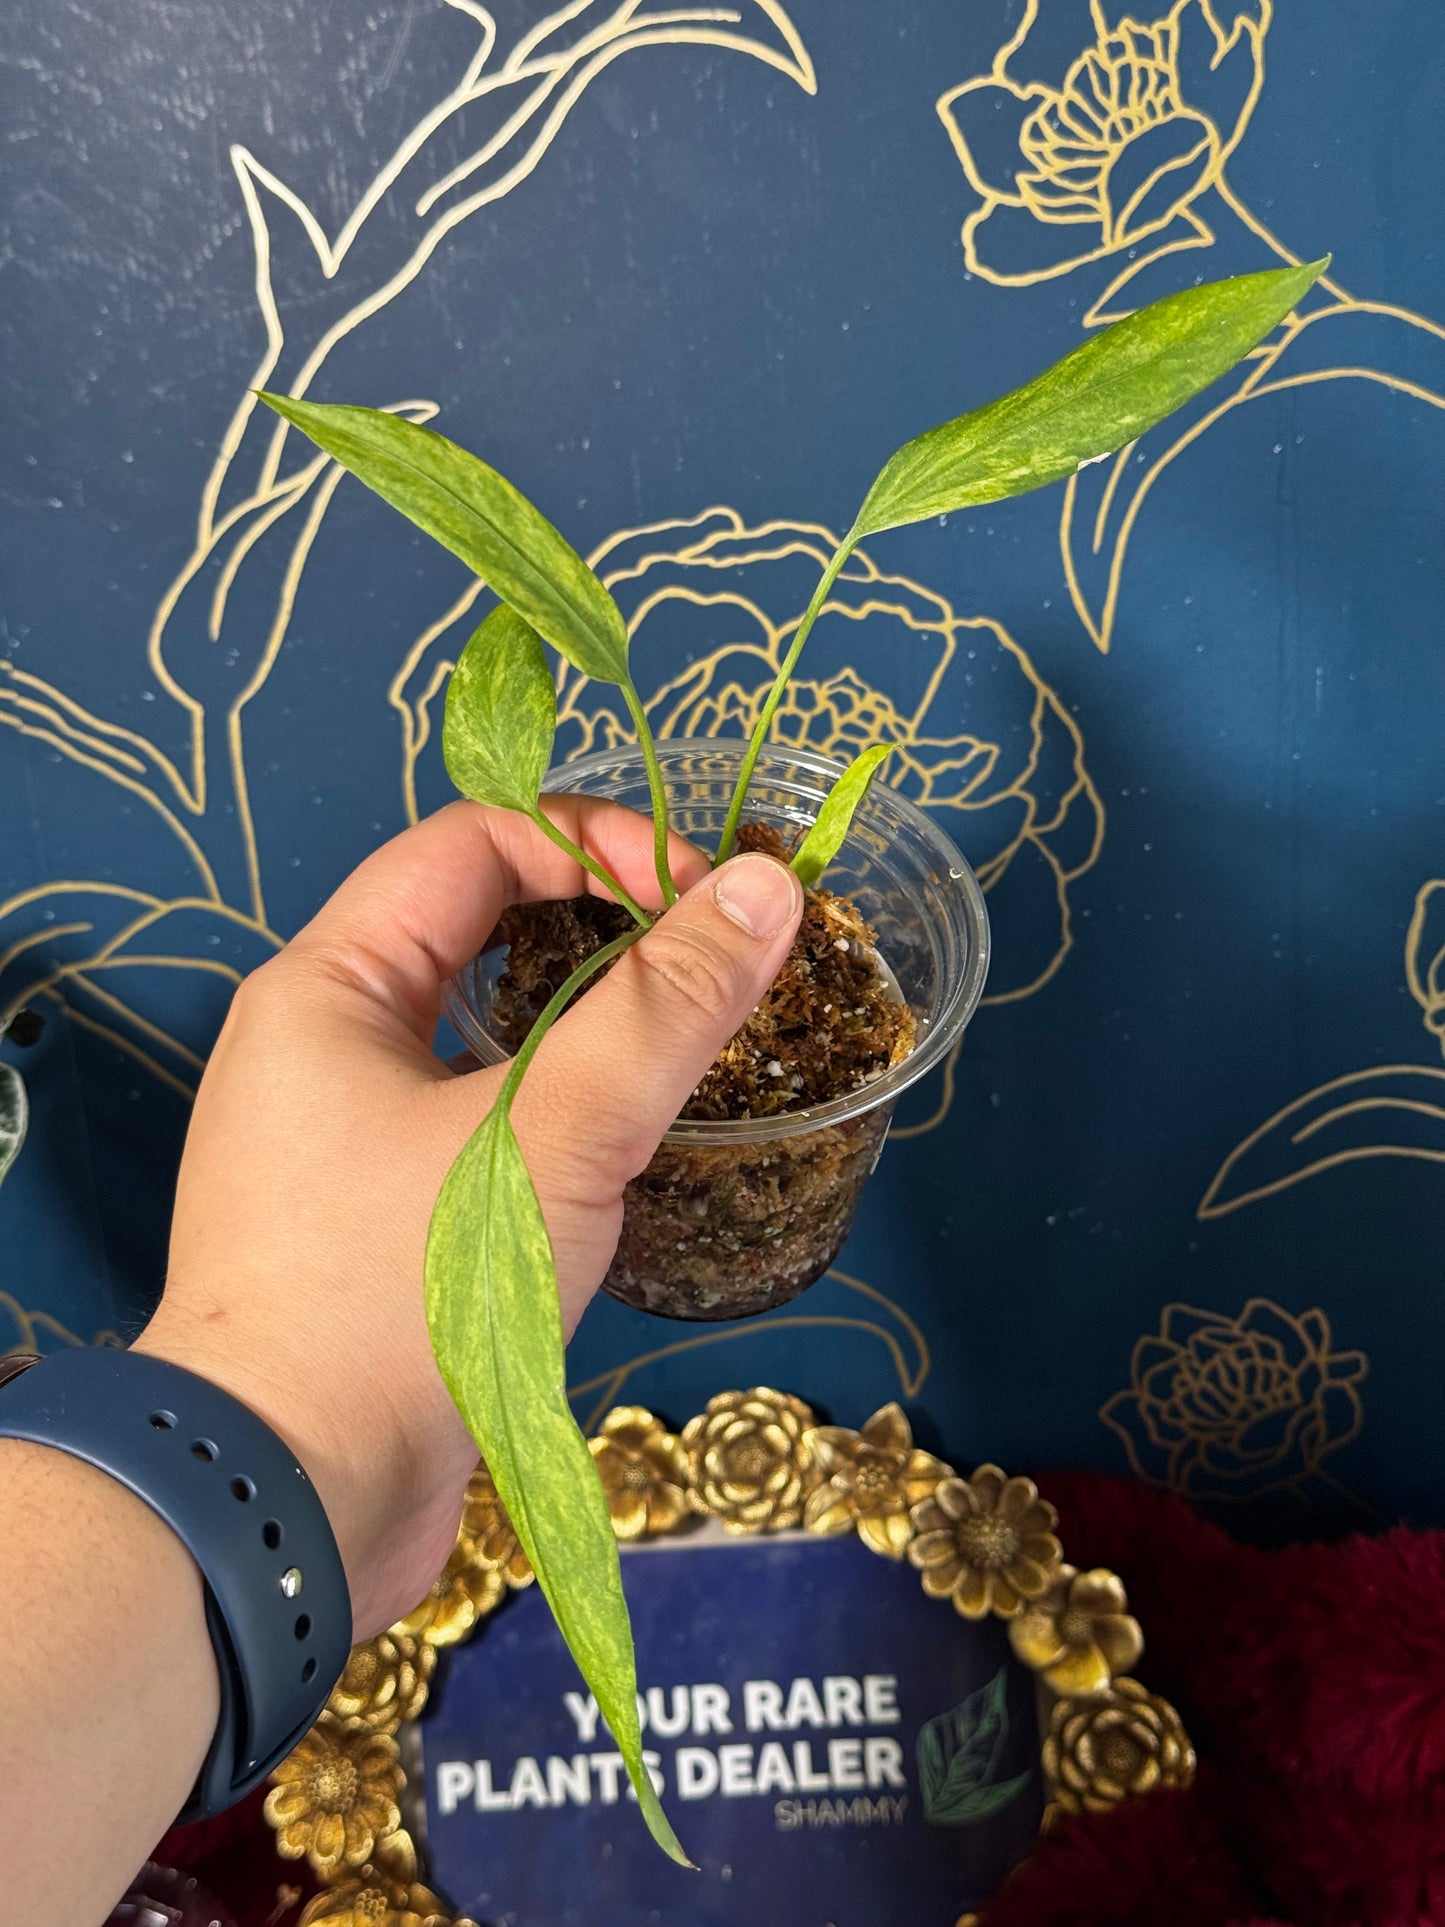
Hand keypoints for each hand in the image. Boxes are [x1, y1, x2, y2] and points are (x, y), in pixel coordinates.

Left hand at [135, 799, 801, 1636]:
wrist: (293, 1504)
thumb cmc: (397, 1294)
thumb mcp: (552, 1132)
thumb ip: (665, 1006)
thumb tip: (770, 888)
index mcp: (330, 987)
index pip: (472, 845)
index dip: (596, 845)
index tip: (707, 896)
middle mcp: (329, 1049)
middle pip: (485, 933)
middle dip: (608, 929)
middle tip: (719, 959)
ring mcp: (354, 1143)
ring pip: (495, 1039)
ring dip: (598, 1029)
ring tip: (702, 1046)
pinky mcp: (389, 1227)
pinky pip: (492, 1128)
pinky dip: (570, 1117)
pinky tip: (641, 1149)